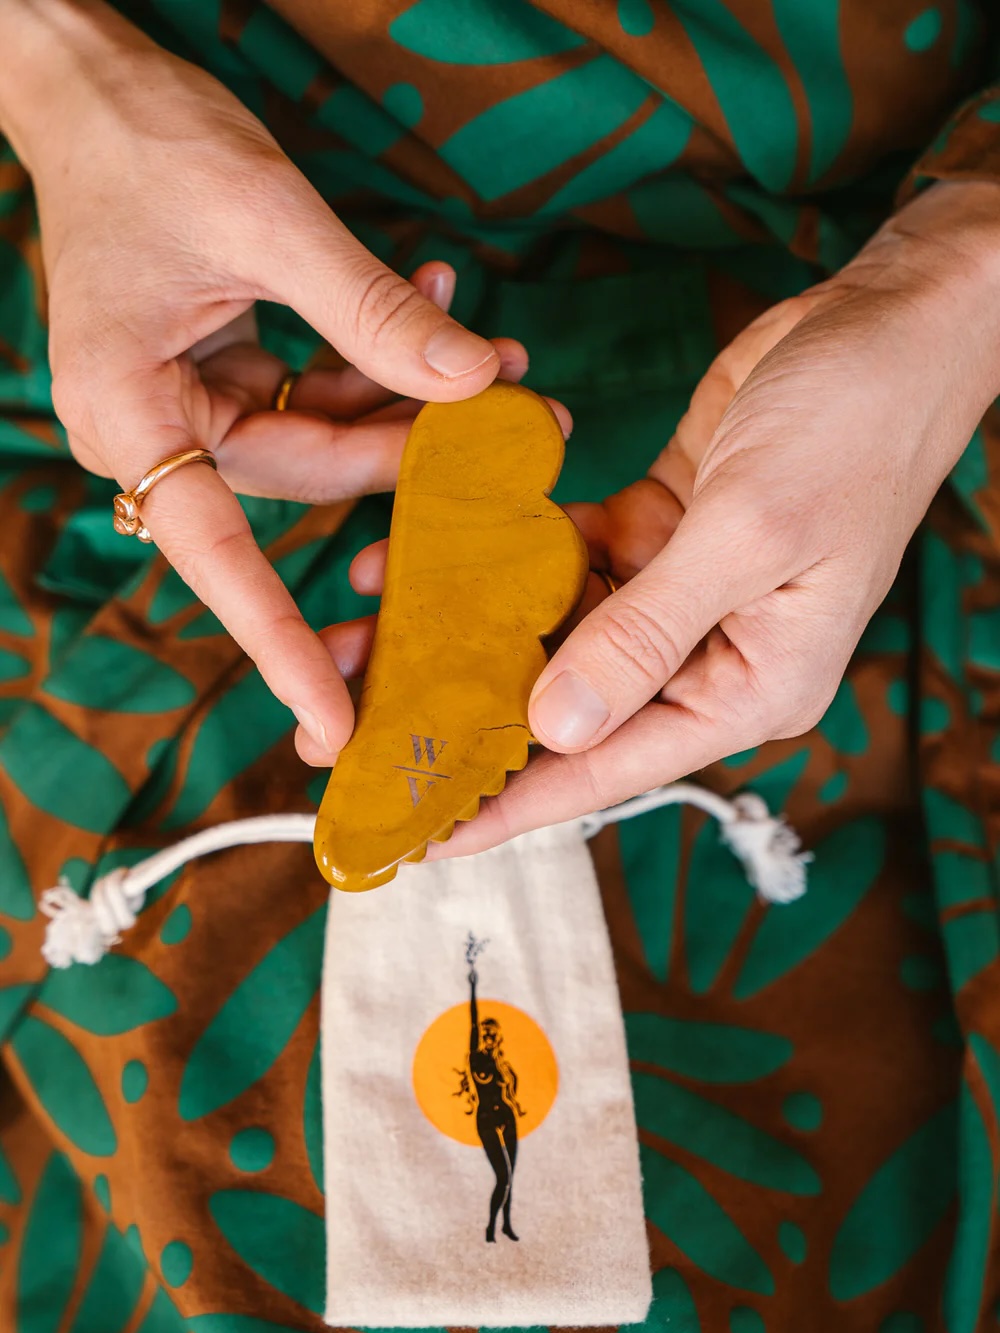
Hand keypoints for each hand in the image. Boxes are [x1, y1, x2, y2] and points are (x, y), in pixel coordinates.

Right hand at [1, 0, 518, 756]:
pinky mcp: (226, 376)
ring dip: (413, 402)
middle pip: (308, 478)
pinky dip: (378, 363)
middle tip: (523, 420)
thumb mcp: (265, 216)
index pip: (215, 555)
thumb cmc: (147, 140)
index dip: (278, 643)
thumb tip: (474, 382)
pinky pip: (317, 394)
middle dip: (416, 453)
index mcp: (129, 414)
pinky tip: (440, 314)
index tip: (331, 722)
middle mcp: (155, 430)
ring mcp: (192, 405)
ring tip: (499, 358)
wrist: (95, 88)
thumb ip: (371, 310)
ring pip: (326, 440)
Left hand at [329, 181, 999, 852]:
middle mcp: (711, 656)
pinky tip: (441, 544)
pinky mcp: (660, 531)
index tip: (428, 833)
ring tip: (377, 626)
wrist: (890, 322)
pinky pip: (569, 558)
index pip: (613, 768)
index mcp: (751, 688)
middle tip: (372, 723)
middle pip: (573, 707)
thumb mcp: (746, 534)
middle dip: (474, 709)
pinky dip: (512, 550)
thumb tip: (554, 724)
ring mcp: (681, 594)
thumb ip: (645, 632)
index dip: (518, 805)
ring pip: (558, 631)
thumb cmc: (854, 429)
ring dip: (476, 623)